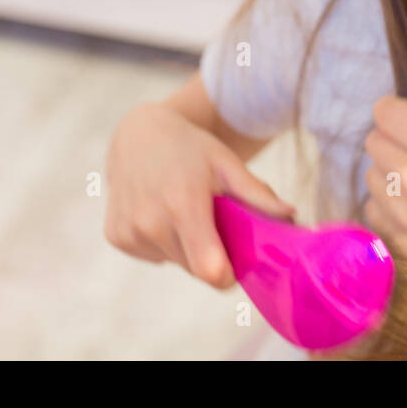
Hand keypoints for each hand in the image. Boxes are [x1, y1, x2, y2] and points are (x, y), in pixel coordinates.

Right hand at [104, 100, 295, 288]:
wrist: (138, 134)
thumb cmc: (190, 148)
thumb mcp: (226, 163)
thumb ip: (256, 194)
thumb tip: (291, 215)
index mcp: (183, 205)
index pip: (209, 269)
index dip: (228, 273)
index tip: (236, 261)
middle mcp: (150, 222)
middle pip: (195, 268)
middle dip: (210, 253)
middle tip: (212, 221)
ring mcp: (129, 231)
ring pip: (174, 262)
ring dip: (185, 246)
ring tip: (183, 210)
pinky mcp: (115, 236)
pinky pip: (152, 256)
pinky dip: (161, 242)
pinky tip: (160, 212)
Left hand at [362, 94, 406, 298]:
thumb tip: (403, 123)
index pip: (386, 111)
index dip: (392, 113)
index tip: (401, 122)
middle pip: (373, 141)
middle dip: (390, 144)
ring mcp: (399, 208)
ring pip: (370, 173)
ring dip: (387, 175)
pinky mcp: (394, 234)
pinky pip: (373, 206)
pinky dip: (386, 206)